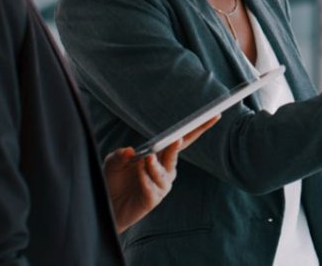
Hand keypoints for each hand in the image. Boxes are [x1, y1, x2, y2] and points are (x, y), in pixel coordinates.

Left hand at [104, 115, 219, 233]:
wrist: (107, 205)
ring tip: (147, 159)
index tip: (213, 115)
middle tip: (176, 139)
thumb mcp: (112, 162)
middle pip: (176, 153)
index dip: (198, 128)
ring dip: (155, 165)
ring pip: (163, 171)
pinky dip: (144, 178)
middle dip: (177, 145)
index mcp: (161, 155)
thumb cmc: (113, 180)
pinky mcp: (154, 198)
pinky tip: (137, 172)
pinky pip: (151, 186)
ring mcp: (162, 184)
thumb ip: (119, 155)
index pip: (182, 139)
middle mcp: (166, 168)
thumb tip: (130, 151)